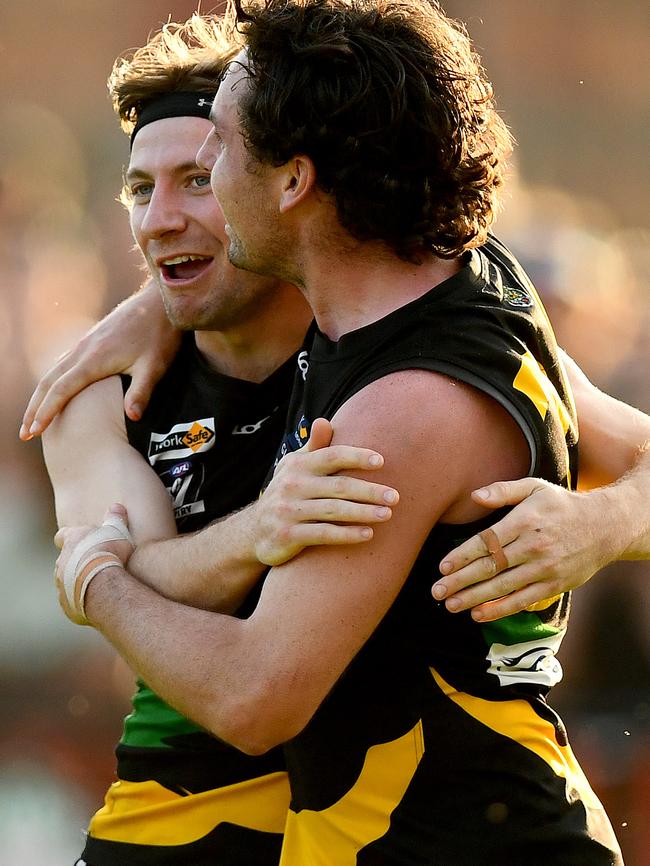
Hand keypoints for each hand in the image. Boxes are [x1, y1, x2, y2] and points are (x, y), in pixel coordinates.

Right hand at [20, 282, 180, 439]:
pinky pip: (63, 363)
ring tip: (33, 418)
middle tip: (24, 434)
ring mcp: (85, 344)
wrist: (159, 302)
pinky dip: (52, 381)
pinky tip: (54, 391)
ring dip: (40, 395)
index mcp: (94, 359)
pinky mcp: (91, 340)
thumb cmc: (159, 336)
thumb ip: (141, 392)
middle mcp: (82, 350)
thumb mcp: (154, 366)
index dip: (46, 412)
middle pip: (48, 382)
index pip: (61, 390)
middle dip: (34, 409)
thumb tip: (133, 417)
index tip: (33, 432)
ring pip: (53, 371)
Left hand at [54, 504, 133, 624]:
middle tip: (95, 565)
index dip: (69, 537)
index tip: (77, 540)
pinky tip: (97, 601)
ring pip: (66, 582)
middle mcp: (62, 562)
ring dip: (78, 582)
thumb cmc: (111, 554)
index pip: (62, 536)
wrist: (103, 587)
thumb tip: (116, 506)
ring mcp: (61, 585)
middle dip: (77, 562)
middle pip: (65, 560)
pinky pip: (72, 601)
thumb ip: (116, 518)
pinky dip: (82, 600)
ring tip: (98, 586)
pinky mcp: (67, 604)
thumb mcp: (118, 531)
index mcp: (72, 542)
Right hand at [255, 418, 398, 565]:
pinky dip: (347, 534)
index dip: (357, 457)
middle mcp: (293, 485)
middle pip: (339, 486)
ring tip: (388, 514)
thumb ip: (314, 447)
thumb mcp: (295, 467)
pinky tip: (368, 534)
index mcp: (298, 465)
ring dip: (364, 512)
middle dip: (370, 490)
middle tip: (395, 496)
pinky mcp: (288, 535)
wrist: (254, 531)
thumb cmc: (287, 493)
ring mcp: (288, 511)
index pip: (332, 456)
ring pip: (334, 510)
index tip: (381, 462)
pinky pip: (323, 534)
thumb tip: (324, 421)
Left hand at [432, 478, 616, 620]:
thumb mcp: (535, 487)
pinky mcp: (554, 584)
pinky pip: (522, 600)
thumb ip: (503, 490)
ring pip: (503, 587)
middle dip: (460, 581)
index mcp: (525, 521)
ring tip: (451, 604)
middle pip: (490, 567)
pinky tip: (479, 613)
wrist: (606, 526)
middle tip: (437, 591)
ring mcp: (544, 568)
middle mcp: (533, 546)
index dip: (462, 556)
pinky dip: (500, 609)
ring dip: (474, 598)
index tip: (443, 567)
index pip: (486, 541)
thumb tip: (474, 496)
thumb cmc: (563, 505)